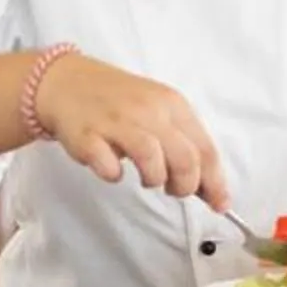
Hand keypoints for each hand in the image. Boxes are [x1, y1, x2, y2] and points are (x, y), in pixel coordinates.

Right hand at [30, 54, 230, 207]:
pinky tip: (112, 168)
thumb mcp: (157, 110)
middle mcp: (148, 110)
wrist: (66, 82)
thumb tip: (208, 186)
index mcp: (172, 104)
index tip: (219, 204)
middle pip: (185, 159)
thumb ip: (182, 143)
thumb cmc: (118, 102)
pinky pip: (108, 166)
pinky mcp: (88, 135)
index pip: (205, 149)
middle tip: (174, 190)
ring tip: (146, 178)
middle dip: (185, 186)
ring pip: (152, 160)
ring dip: (154, 179)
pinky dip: (114, 174)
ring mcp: (117, 122)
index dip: (215, 182)